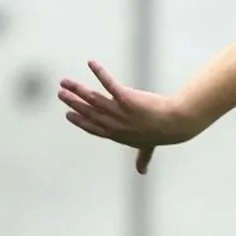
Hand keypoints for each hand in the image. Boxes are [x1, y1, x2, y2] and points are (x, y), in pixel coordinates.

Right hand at [58, 61, 194, 172]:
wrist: (175, 124)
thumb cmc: (163, 134)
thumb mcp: (148, 147)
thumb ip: (142, 157)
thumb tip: (142, 172)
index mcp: (117, 135)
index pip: (93, 128)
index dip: (80, 121)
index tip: (68, 114)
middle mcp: (114, 123)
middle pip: (88, 112)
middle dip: (73, 103)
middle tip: (60, 94)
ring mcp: (119, 111)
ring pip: (93, 99)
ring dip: (77, 89)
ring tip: (65, 82)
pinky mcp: (126, 98)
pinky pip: (109, 84)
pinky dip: (99, 73)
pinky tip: (91, 63)